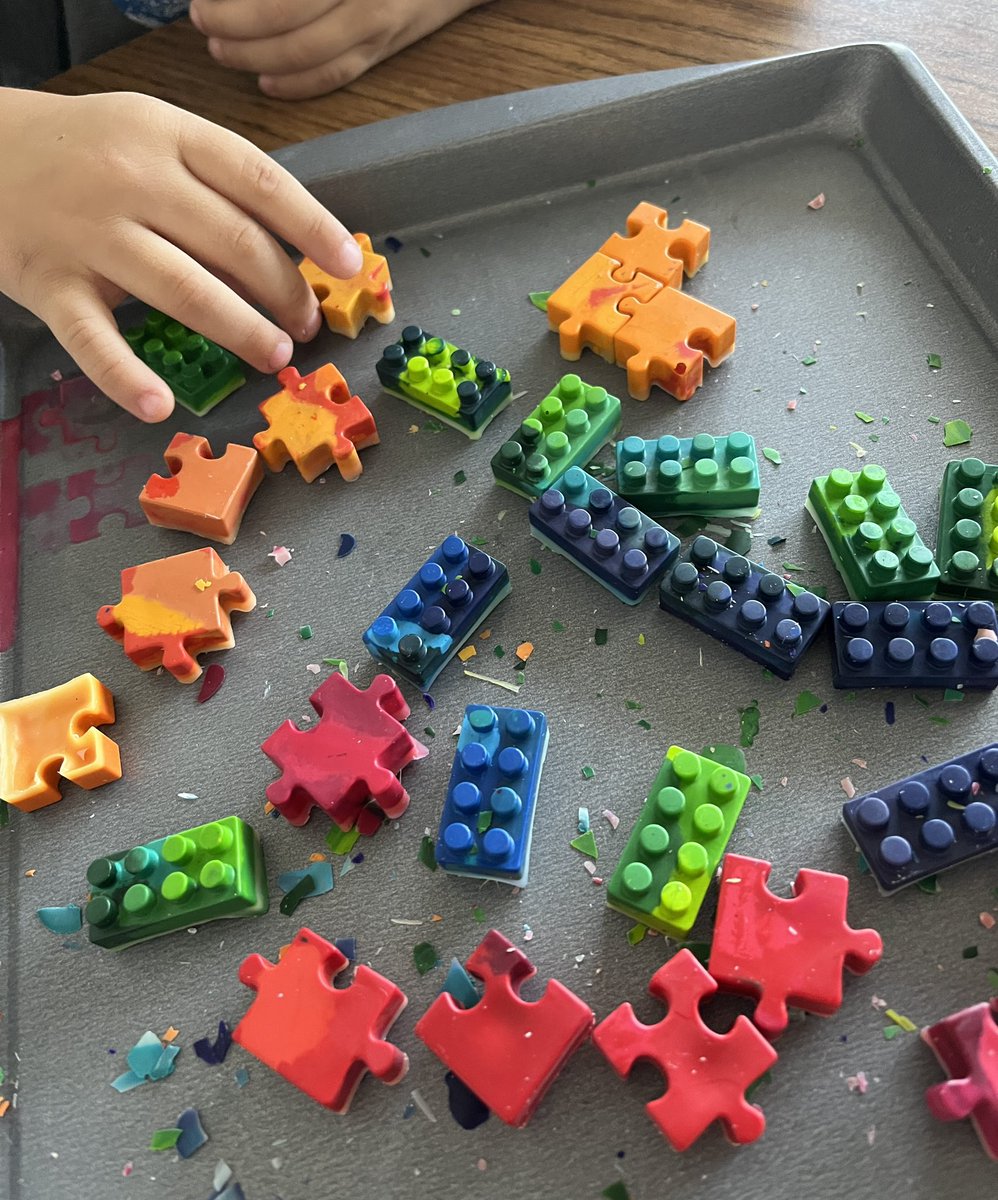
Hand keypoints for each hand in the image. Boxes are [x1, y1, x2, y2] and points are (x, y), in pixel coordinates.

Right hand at [0, 88, 363, 420]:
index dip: (313, 227)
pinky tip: (160, 405)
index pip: (259, 182)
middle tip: (307, 326)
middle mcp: (132, 180)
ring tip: (275, 355)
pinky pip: (93, 339)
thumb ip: (213, 181)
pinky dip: (126, 377)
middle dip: (283, 291)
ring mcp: (88, 234)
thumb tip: (293, 247)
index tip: (349, 265)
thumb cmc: (84, 151)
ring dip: (240, 329)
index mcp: (168, 137)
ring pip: (183, 289)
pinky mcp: (49, 284)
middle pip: (232, 242)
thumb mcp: (151, 136)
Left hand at [190, 0, 490, 99]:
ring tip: (225, 52)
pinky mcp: (386, 47)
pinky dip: (299, 85)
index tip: (202, 0)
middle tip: (204, 23)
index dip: (234, 4)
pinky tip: (268, 83)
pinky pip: (338, 75)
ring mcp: (378, 24)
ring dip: (257, 59)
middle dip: (234, 27)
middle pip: (285, 18)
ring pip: (307, 53)